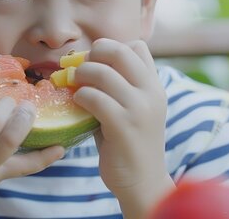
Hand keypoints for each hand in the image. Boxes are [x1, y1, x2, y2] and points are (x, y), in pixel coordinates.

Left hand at [73, 38, 173, 216]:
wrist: (142, 182)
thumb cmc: (128, 142)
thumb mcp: (131, 108)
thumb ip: (117, 86)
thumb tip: (82, 63)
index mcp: (155, 85)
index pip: (137, 46)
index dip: (112, 48)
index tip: (97, 61)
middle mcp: (151, 92)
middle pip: (119, 51)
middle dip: (93, 54)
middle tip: (80, 68)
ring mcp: (139, 109)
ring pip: (103, 73)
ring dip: (81, 75)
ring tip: (74, 85)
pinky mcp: (123, 126)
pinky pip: (94, 98)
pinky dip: (80, 97)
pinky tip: (77, 104)